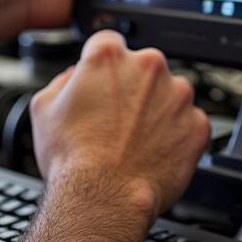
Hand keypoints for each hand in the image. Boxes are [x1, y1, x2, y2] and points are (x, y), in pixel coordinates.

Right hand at [30, 31, 211, 220]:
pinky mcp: (198, 124)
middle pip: (143, 67)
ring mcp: (177, 95)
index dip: (104, 64)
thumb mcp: (44, 108)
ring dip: (158, 110)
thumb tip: (75, 77)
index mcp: (109, 56)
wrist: (103, 200)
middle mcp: (148, 66)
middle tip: (118, 120)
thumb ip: (63, 80)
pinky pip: (189, 123)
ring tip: (137, 140)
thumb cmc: (73, 159)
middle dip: (133, 88)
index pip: (109, 41)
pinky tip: (155, 152)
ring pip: (170, 94)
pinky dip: (177, 135)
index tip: (105, 81)